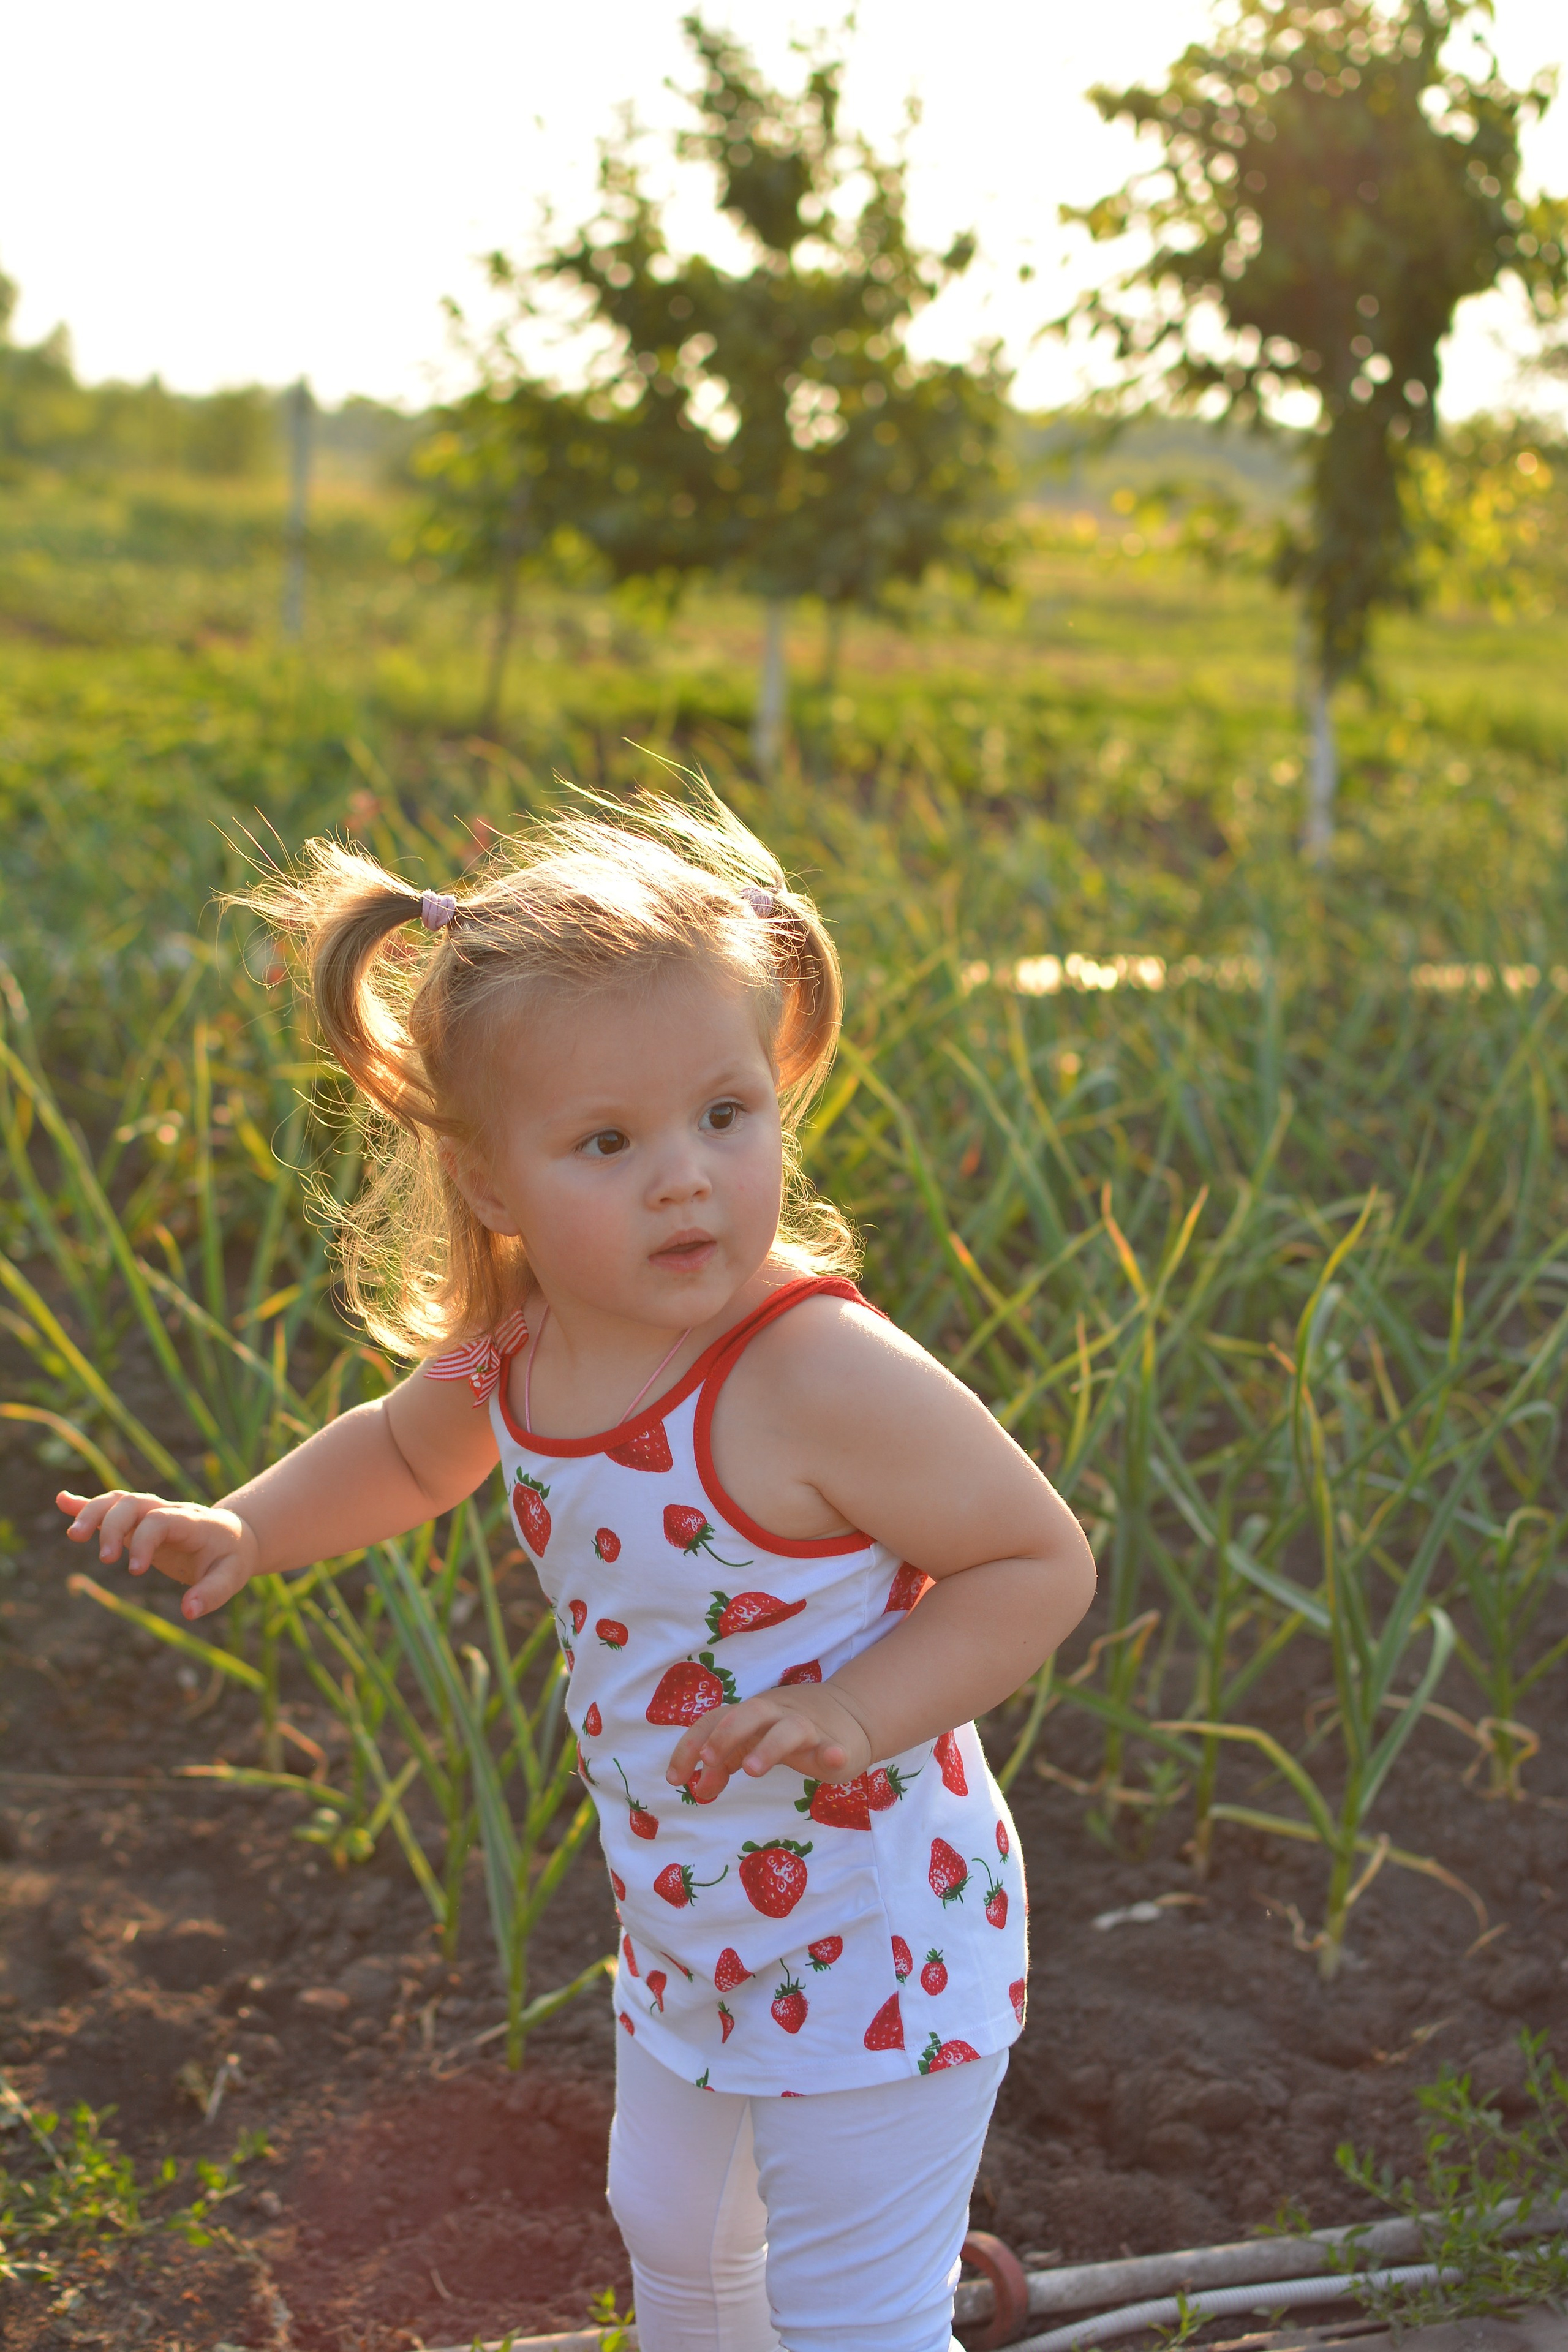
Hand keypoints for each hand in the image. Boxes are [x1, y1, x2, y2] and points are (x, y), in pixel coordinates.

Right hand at [57, 1490, 258, 1619]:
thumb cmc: (230, 1557)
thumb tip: (188, 1612)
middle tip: (106, 1559)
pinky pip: (111, 1506)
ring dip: (94, 1512)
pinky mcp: (139, 1521)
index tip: (134, 1571)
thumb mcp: (232, 1576)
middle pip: (133, 1503)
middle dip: (114, 1527)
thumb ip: (212, 1593)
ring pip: (119, 1501)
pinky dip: (87, 1503)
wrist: (233, 1535)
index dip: (143, 1541)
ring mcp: (152, 1512)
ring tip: (73, 1536)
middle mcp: (169, 1510)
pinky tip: (62, 1500)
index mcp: (192, 1522)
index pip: (160, 1520)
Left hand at [665, 1679, 873, 1802]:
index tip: (675, 1778)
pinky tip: (832, 1758)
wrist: (850, 1714)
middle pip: (750, 1712)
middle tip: (708, 1760)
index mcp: (752, 1714)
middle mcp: (777, 1714)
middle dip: (726, 1734)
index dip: (690, 1746)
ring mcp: (808, 1727)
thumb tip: (698, 1789)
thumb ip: (724, 1763)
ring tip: (752, 1770)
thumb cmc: (788, 1729)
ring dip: (769, 1747)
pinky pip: (834, 1747)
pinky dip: (832, 1752)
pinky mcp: (835, 1745)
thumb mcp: (752, 1743)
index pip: (714, 1720)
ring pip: (789, 1729)